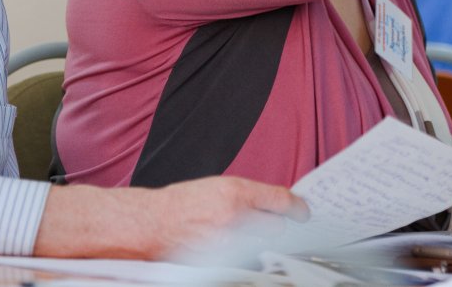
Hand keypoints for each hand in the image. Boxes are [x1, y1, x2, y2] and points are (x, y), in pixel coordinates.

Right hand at [34, 176, 307, 258]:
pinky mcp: (218, 262)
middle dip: (278, 229)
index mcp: (234, 192)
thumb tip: (276, 207)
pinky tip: (235, 253)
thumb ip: (246, 197)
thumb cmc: (179, 205)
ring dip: (260, 245)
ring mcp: (227, 243)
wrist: (148, 225)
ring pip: (262, 248)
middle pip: (277, 229)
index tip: (303, 214)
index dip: (297, 209)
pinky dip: (244, 259)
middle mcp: (234, 217)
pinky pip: (244, 262)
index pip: (281, 201)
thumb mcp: (215, 187)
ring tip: (247, 242)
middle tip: (276, 229)